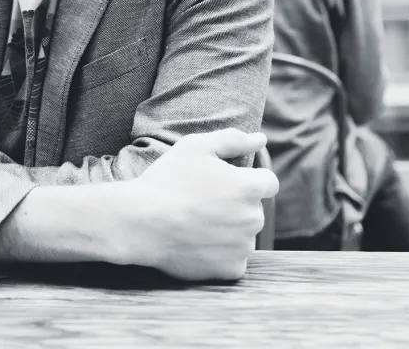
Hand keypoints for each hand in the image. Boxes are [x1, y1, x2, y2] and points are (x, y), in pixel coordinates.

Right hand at [121, 129, 278, 280]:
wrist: (140, 223)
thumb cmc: (167, 180)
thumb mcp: (195, 147)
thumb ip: (232, 140)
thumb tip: (261, 139)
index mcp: (250, 187)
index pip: (268, 182)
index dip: (246, 179)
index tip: (222, 183)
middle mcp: (253, 218)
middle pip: (253, 209)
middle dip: (234, 205)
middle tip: (200, 202)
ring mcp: (243, 247)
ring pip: (243, 235)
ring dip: (227, 230)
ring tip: (194, 223)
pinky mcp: (231, 269)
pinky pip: (233, 259)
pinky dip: (219, 254)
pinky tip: (195, 242)